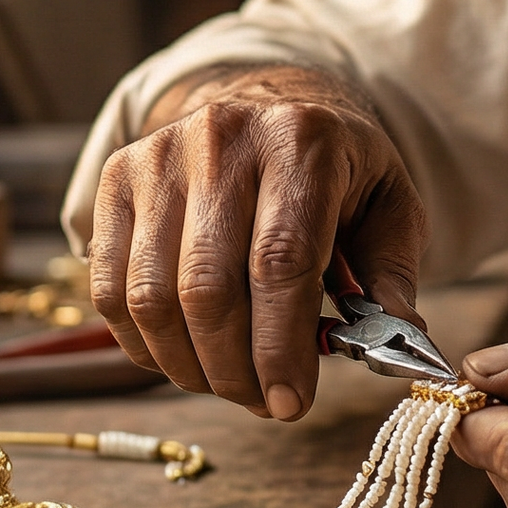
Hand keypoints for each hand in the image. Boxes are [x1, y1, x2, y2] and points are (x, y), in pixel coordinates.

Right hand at [88, 63, 427, 420]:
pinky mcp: (117, 179)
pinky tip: (183, 357)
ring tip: (227, 383)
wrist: (272, 105)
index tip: (290, 403)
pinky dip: (143, 344)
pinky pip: (110, 288)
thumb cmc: (336, 171)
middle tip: (263, 403)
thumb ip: (393, 274)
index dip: (281, 345)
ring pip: (151, 296)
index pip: (279, 260)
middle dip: (234, 369)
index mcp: (302, 140)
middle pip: (207, 287)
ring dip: (187, 366)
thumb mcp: (389, 205)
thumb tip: (397, 345)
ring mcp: (159, 156)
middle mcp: (222, 139)